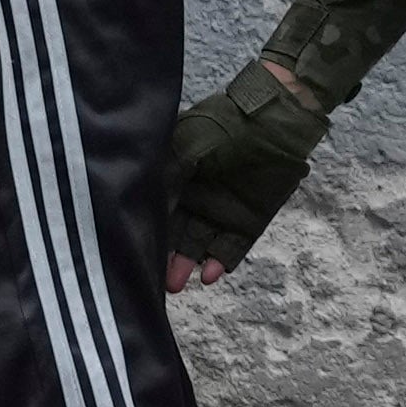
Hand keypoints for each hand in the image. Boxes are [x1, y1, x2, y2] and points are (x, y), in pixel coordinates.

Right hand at [163, 54, 326, 274]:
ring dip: (188, 264)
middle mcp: (196, 199)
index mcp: (178, 179)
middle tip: (155, 281)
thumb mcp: (185, 144)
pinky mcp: (249, 221)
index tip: (134, 252)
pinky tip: (209, 275)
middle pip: (176, 236)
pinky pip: (232, 247)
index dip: (149, 232)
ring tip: (176, 284)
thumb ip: (167, 175)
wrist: (271, 122)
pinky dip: (221, 261)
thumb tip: (146, 205)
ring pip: (200, 246)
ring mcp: (222, 211)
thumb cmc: (223, 127)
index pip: (158, 212)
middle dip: (165, 259)